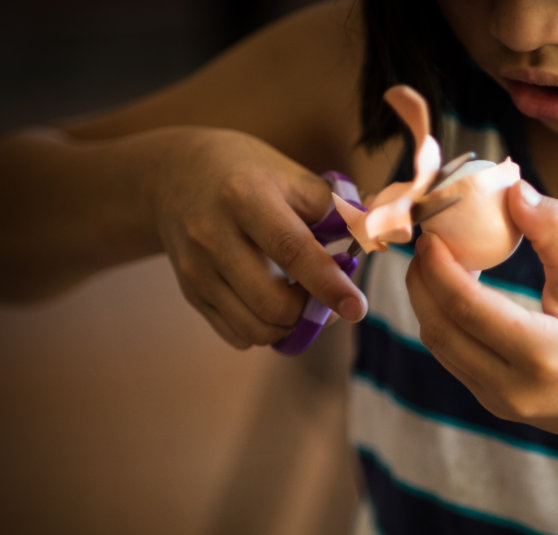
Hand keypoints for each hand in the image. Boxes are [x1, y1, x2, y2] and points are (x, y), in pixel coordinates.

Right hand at [149, 127, 366, 347]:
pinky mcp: (190, 292)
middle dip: (311, 310)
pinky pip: (238, 335)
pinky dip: (265, 329)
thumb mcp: (293, 177)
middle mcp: (213, 234)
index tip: (357, 308)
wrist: (174, 175)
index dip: (329, 284)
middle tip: (328, 296)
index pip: (292, 250)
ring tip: (301, 298)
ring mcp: (195, 268)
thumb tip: (383, 238)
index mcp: (245, 196)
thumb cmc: (249, 174)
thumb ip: (338, 211)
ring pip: (256, 328)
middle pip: (273, 303)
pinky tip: (272, 302)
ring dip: (290, 325)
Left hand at [406, 180, 557, 444]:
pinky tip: (456, 291)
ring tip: (437, 260)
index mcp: (543, 355)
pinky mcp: (496, 405)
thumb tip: (514, 189)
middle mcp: (513, 387)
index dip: (438, 266)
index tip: (431, 231)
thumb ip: (555, 231)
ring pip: (441, 346)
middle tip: (426, 240)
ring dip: (429, 301)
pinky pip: (454, 359)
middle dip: (422, 281)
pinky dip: (446, 321)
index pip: (466, 307)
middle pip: (440, 329)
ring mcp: (500, 403)